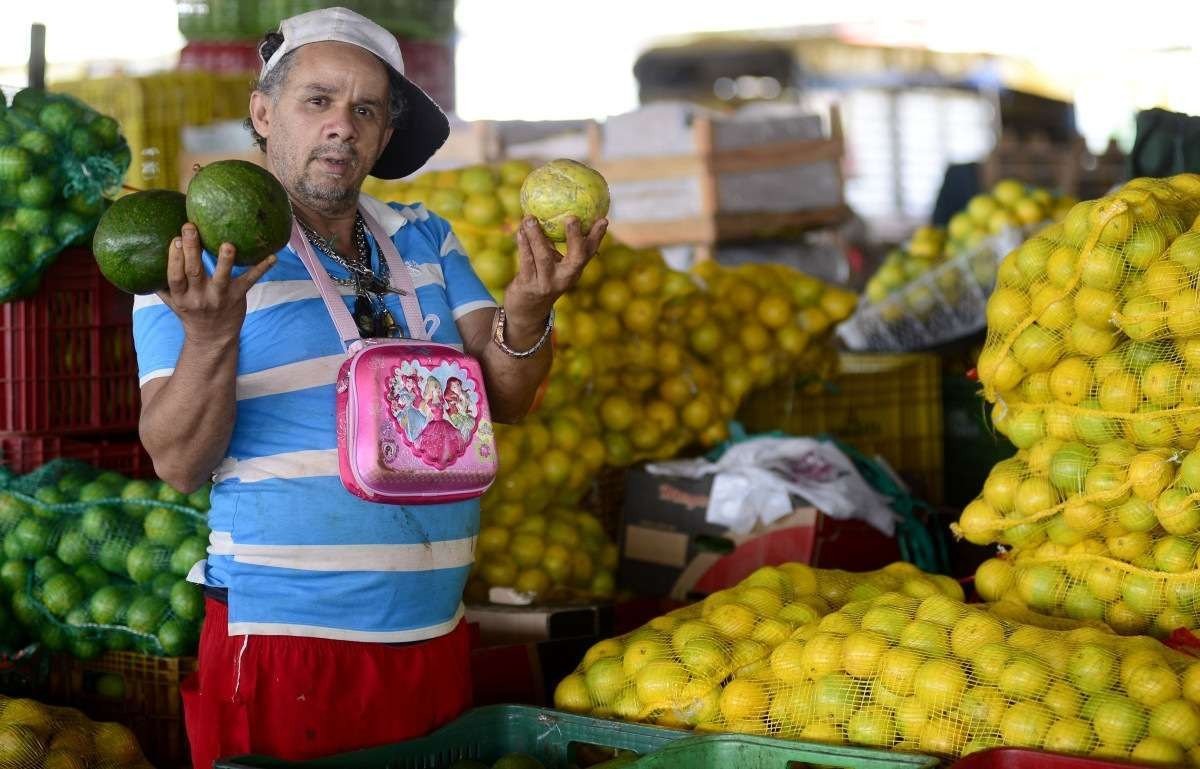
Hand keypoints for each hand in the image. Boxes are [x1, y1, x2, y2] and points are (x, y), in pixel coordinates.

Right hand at [156, 223, 275, 343]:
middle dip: (192, 250)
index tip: (175, 239)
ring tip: (228, 244)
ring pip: (223, 278)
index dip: (174, 259)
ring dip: (226, 261)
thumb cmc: (191, 313)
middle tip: (191, 227)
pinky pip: (250, 280)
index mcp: (181, 297)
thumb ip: (162, 283)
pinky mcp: (239, 297)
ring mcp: (220, 297)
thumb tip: (144, 258)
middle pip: (194, 272)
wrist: (213, 338)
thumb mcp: (172, 302)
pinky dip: (261, 268)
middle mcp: (200, 297)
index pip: (175, 277)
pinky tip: (272, 256)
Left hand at [506, 215, 606, 339]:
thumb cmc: (542, 278)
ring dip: (536, 236)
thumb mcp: (554, 264)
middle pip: (576, 258)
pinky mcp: (529, 286)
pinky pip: (526, 261)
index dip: (597, 237)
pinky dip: (523, 244)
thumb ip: (555, 243)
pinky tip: (520, 231)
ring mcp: (547, 283)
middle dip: (575, 238)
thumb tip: (557, 210)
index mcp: (574, 270)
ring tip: (530, 218)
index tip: (603, 220)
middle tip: (572, 217)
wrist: (527, 311)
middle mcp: (564, 278)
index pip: (589, 252)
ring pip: (543, 257)